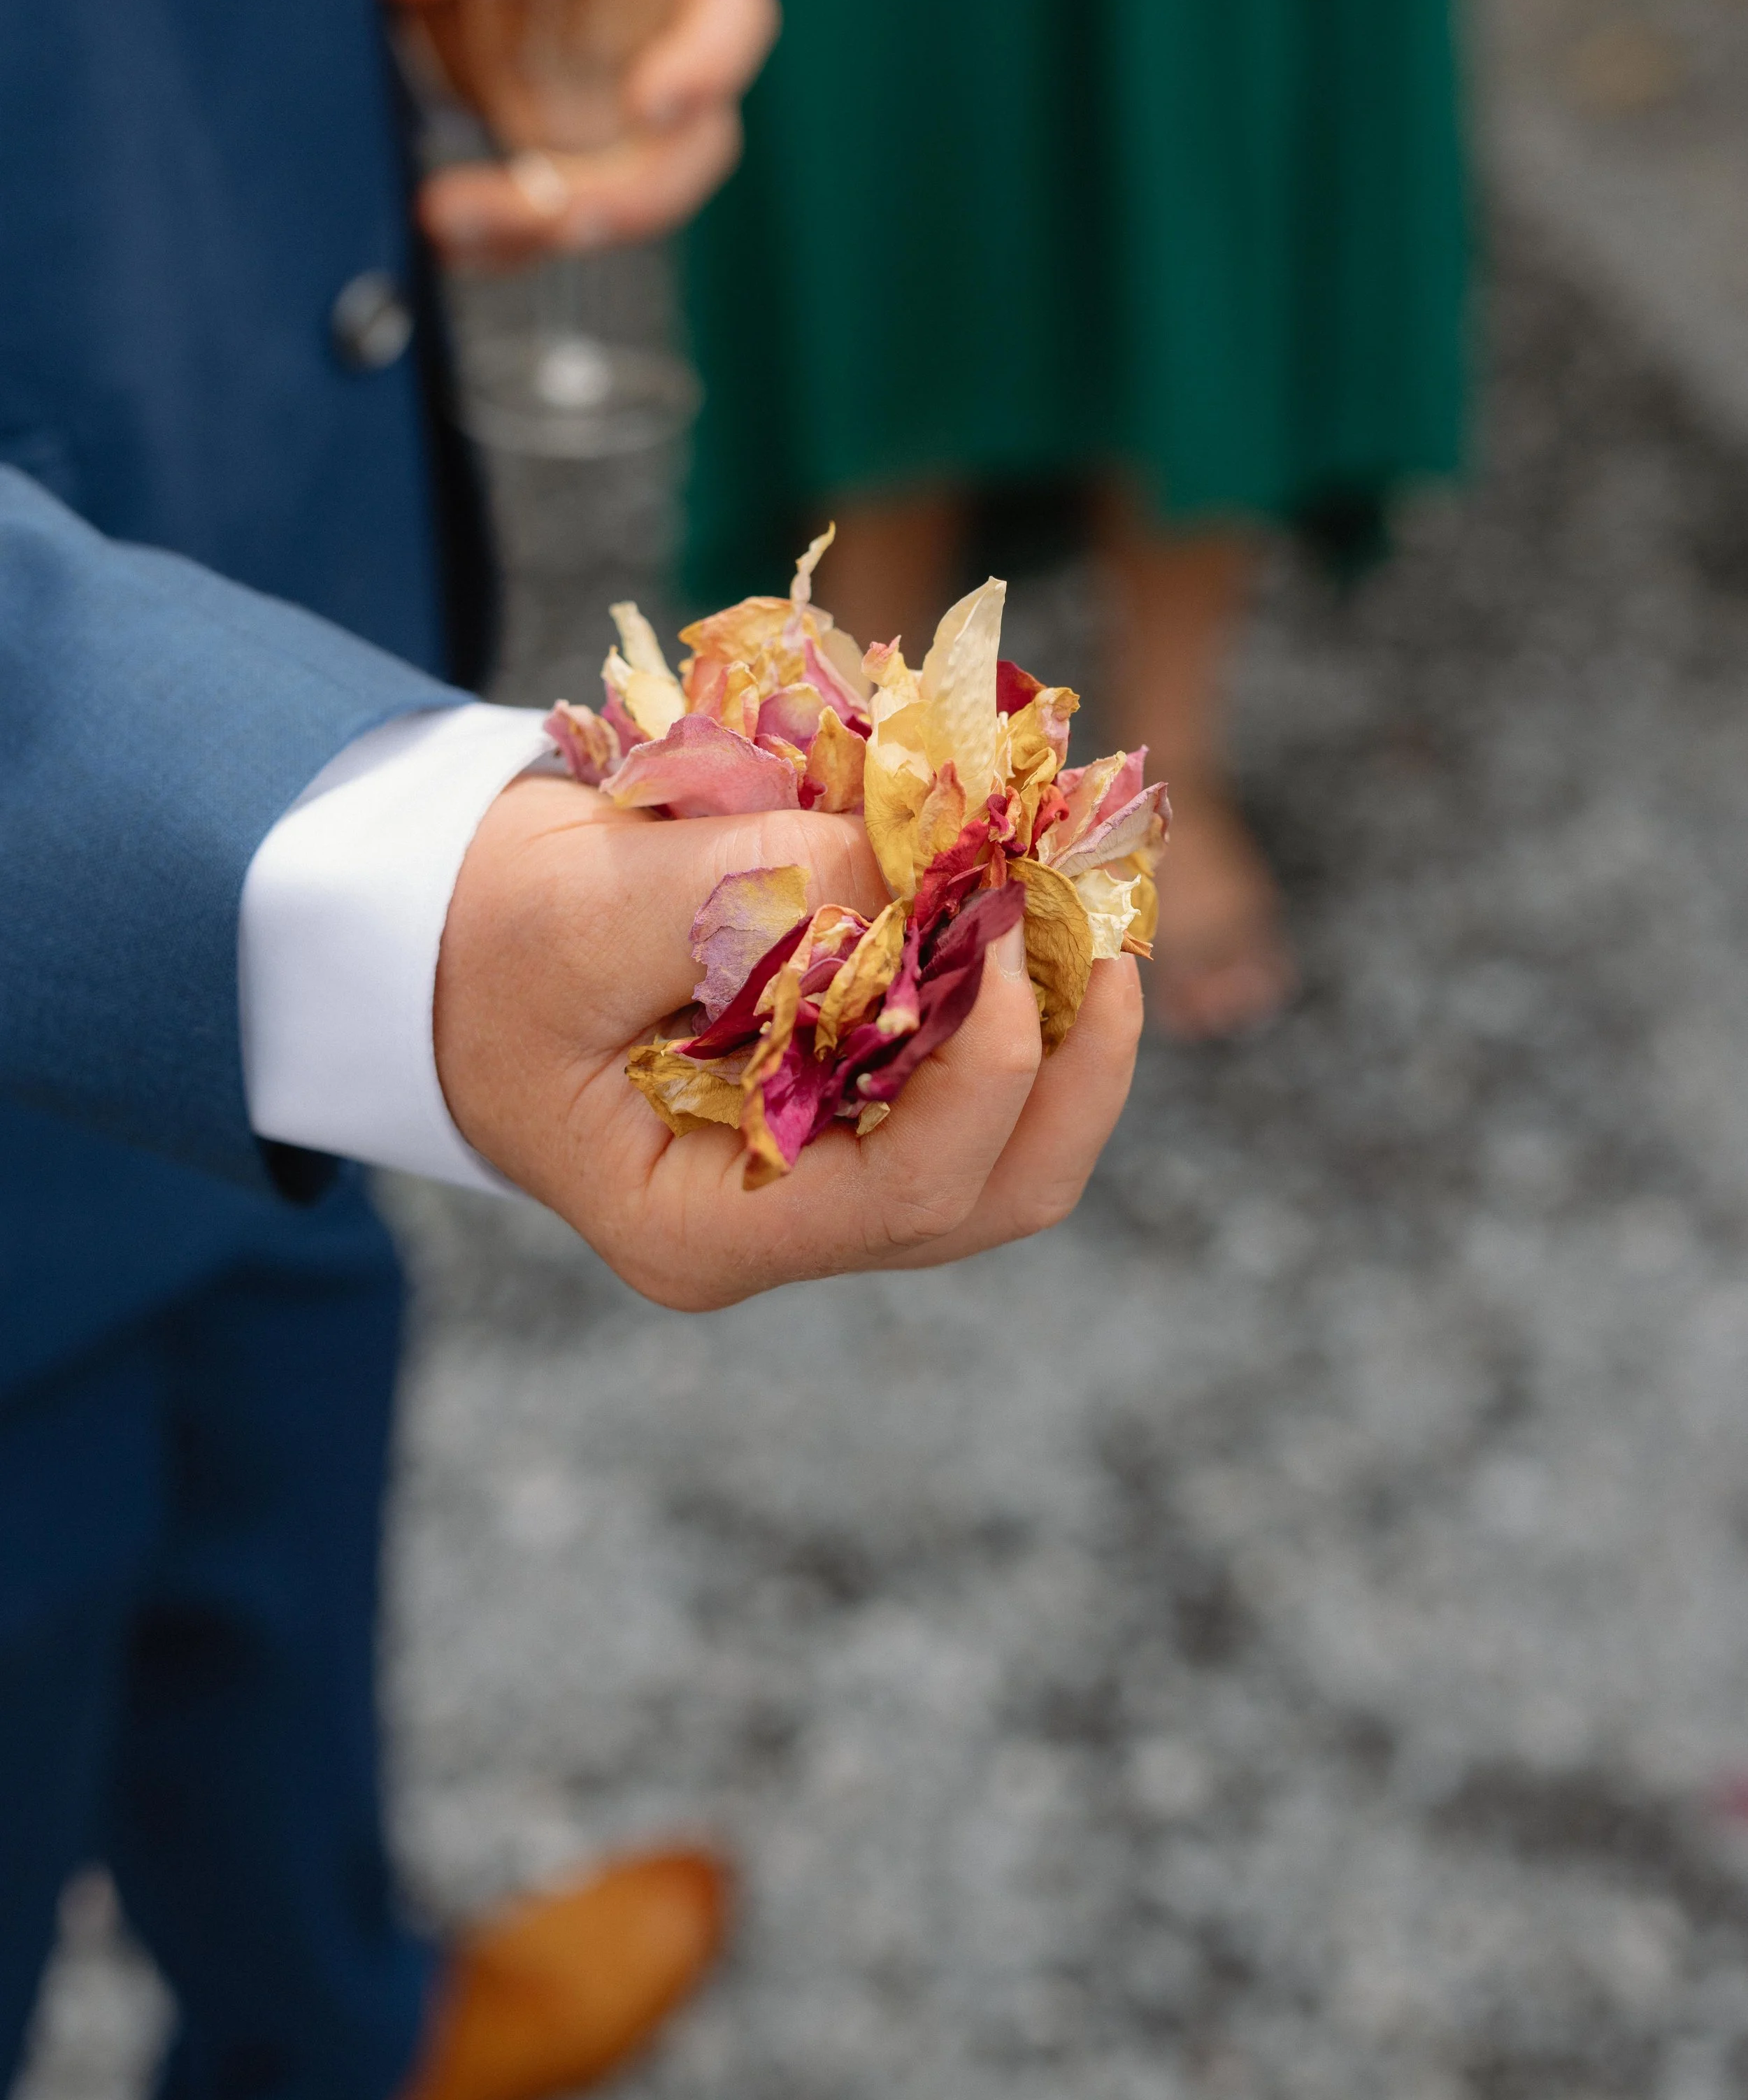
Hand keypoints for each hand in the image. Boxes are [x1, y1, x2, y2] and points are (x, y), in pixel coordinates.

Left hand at [365, 0, 778, 262]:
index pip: (733, 18)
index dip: (708, 67)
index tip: (650, 104)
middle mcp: (665, 53)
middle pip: (693, 148)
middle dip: (631, 196)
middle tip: (563, 219)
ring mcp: (620, 123)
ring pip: (624, 200)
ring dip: (547, 227)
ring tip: (453, 219)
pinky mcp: (565, 166)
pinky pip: (552, 220)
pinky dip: (503, 242)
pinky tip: (447, 238)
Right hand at [434, 777, 1142, 1309]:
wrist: (438, 944)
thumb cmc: (481, 940)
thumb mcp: (579, 904)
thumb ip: (748, 890)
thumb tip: (926, 871)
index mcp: (699, 1228)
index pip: (906, 1193)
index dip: (988, 1067)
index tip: (995, 924)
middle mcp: (775, 1227)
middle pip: (992, 1195)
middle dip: (1073, 1066)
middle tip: (1098, 927)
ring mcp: (815, 1181)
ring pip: (1001, 1154)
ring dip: (1065, 1037)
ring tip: (1081, 912)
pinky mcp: (838, 1115)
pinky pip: (963, 1090)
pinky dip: (1012, 1009)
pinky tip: (1021, 916)